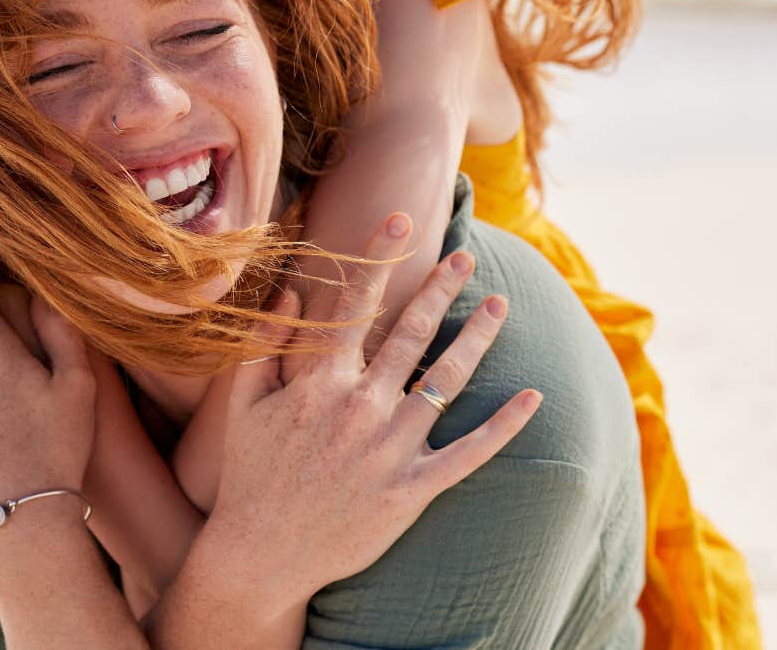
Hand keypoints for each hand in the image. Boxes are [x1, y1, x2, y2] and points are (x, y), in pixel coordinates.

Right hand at [195, 213, 541, 605]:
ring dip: (477, 336)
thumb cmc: (251, 478)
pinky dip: (504, 424)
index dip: (380, 258)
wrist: (260, 557)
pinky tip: (532, 396)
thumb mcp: (244, 405)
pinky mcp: (413, 489)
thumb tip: (291, 291)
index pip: (356, 305)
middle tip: (466, 256)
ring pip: (446, 379)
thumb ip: (266, 344)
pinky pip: (469, 452)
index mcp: (320, 382)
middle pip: (411, 332)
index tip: (401, 220)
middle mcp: (361, 407)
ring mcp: (391, 449)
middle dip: (441, 288)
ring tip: (500, 304)